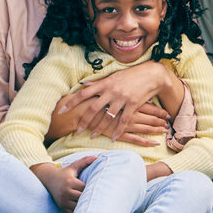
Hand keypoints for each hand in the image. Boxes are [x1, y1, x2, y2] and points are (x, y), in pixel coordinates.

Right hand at [34, 156, 95, 212]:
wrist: (49, 179)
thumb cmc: (65, 173)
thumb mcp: (74, 166)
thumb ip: (85, 161)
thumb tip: (97, 156)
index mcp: (70, 182)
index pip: (85, 188)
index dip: (91, 188)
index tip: (96, 188)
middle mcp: (66, 192)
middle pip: (82, 198)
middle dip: (88, 197)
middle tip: (95, 197)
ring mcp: (63, 200)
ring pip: (78, 206)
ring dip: (83, 205)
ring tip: (89, 202)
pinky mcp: (62, 206)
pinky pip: (73, 212)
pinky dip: (78, 210)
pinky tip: (82, 207)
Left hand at [55, 65, 176, 141]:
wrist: (151, 75)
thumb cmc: (130, 75)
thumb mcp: (112, 77)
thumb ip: (98, 83)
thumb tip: (83, 85)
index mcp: (104, 83)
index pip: (83, 93)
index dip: (72, 102)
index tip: (61, 110)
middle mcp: (111, 91)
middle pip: (93, 108)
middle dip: (84, 120)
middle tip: (77, 130)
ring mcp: (122, 98)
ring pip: (107, 116)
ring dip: (99, 128)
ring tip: (91, 136)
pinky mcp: (133, 105)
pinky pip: (123, 121)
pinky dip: (117, 130)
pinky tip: (112, 138)